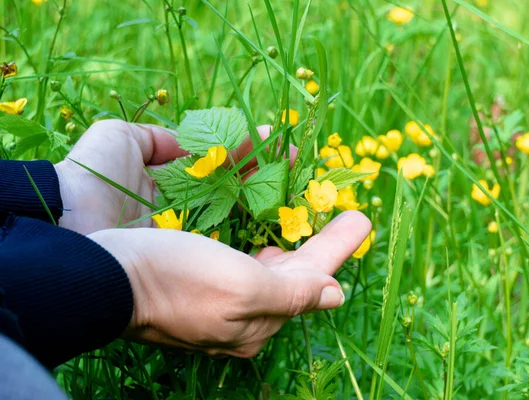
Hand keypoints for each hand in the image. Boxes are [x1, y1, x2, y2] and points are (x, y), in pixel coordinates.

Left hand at [55, 120, 277, 234]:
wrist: (66, 225)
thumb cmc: (90, 179)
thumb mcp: (121, 141)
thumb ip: (157, 138)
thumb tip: (188, 142)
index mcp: (168, 187)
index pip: (217, 167)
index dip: (245, 152)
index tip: (274, 140)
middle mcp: (182, 214)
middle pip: (232, 190)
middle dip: (263, 171)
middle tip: (293, 158)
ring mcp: (188, 239)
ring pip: (237, 214)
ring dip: (263, 192)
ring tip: (293, 173)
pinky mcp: (191, 260)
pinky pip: (229, 241)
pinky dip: (253, 224)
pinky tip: (277, 208)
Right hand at [88, 211, 370, 356]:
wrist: (101, 278)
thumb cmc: (177, 278)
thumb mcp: (242, 287)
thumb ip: (294, 291)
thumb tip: (335, 295)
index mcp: (256, 324)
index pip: (312, 281)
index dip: (338, 247)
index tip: (361, 217)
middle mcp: (238, 320)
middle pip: (290, 275)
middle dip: (313, 241)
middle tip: (334, 212)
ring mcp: (214, 304)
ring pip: (264, 268)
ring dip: (285, 239)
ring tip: (300, 212)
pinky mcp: (193, 287)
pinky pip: (238, 261)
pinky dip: (255, 241)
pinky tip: (256, 224)